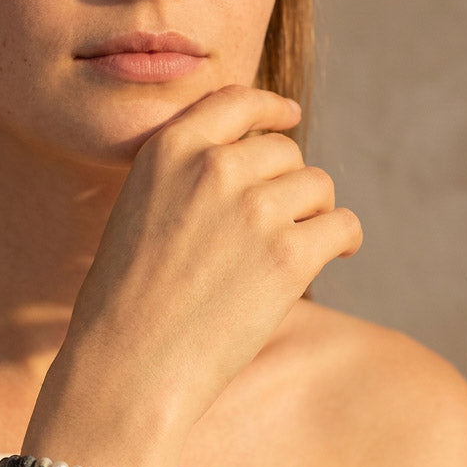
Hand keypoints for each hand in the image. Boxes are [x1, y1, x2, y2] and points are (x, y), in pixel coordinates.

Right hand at [49, 85, 362, 447]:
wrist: (127, 364)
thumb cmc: (125, 301)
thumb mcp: (137, 212)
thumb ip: (185, 177)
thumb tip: (252, 161)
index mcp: (169, 150)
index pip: (236, 101)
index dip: (270, 107)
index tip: (288, 116)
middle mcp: (213, 167)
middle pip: (284, 150)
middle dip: (288, 182)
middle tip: (278, 225)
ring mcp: (253, 209)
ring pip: (317, 186)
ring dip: (314, 213)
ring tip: (294, 250)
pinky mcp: (288, 255)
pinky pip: (341, 225)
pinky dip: (341, 240)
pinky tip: (332, 257)